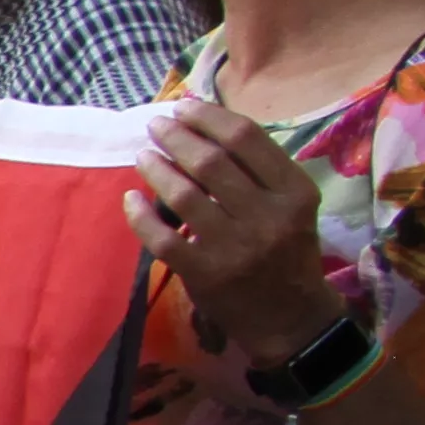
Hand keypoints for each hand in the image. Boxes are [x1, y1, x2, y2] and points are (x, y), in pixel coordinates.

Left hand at [128, 97, 336, 358]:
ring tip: (143, 156)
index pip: (246, 139)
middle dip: (176, 137)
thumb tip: (204, 127)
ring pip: (183, 195)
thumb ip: (258, 171)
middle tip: (156, 126)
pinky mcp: (206, 273)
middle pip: (210, 162)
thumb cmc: (288, 251)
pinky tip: (130, 198)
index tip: (184, 107)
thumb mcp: (290, 205)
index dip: (208, 117)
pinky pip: (162, 237)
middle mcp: (267, 216)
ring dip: (156, 169)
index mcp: (294, 192)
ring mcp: (235, 246)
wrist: (293, 318)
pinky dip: (140, 214)